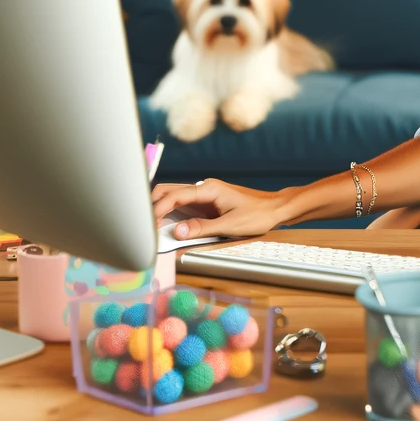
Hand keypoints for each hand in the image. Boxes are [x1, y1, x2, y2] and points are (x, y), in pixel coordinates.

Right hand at [151, 179, 286, 240]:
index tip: (146, 223)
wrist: (276, 209)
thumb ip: (202, 228)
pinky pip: (184, 206)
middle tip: (143, 225)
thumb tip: (177, 232)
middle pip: (169, 191)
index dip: (157, 208)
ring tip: (149, 226)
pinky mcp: (207, 204)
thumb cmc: (258, 214)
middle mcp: (204, 188)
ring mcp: (205, 195)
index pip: (175, 195)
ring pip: (174, 198)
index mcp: (208, 189)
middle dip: (153, 205)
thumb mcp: (230, 225)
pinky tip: (165, 225)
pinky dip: (172, 214)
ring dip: (161, 209)